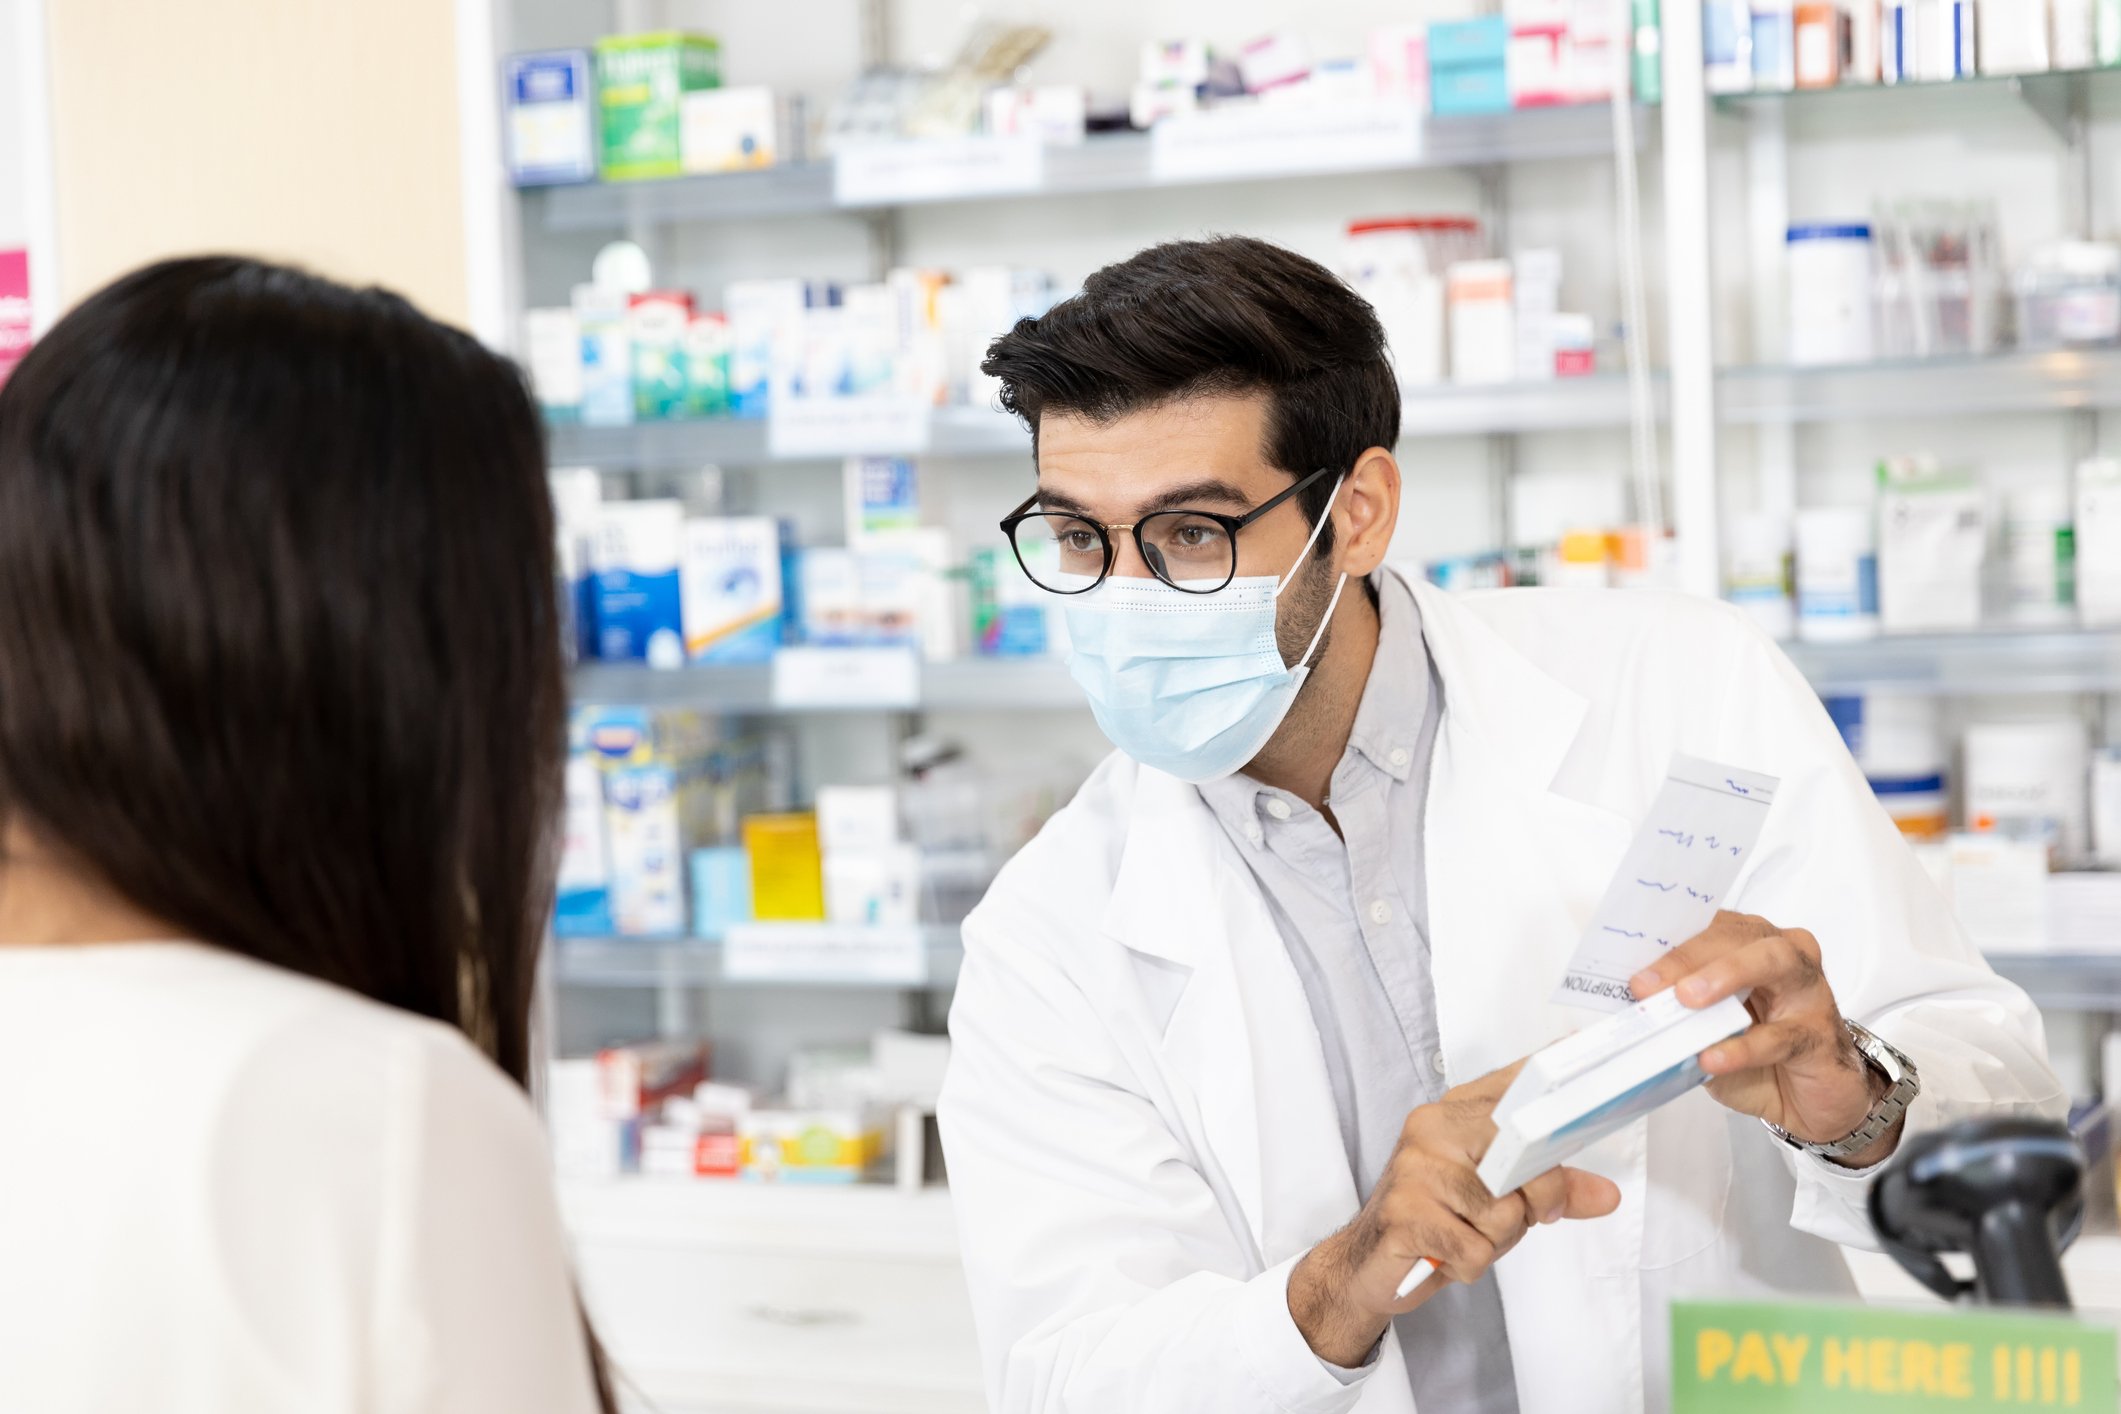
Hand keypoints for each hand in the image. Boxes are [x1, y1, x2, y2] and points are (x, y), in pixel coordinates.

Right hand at [1287, 1059, 1621, 1368]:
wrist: (1368, 1262)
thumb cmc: (1439, 1221)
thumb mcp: (1502, 1201)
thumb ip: (1553, 1191)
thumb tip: (1607, 1195)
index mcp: (1454, 1113)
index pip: (1511, 1084)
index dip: (1547, 1070)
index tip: (1575, 1043)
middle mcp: (1432, 1129)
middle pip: (1522, 1154)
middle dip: (1536, 1198)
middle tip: (1518, 1217)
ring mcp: (1415, 1168)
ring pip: (1502, 1212)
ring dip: (1495, 1242)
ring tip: (1466, 1236)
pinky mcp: (1405, 1212)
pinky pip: (1475, 1249)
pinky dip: (1470, 1266)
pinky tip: (1448, 1257)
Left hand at [1629, 910, 1892, 1166]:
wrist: (1806, 1099)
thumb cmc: (1755, 1050)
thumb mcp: (1705, 1028)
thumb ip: (1675, 1011)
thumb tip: (1629, 1008)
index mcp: (1747, 941)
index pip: (1704, 926)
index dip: (1664, 941)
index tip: (1628, 963)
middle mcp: (1782, 952)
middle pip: (1736, 936)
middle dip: (1687, 956)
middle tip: (1647, 984)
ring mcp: (1808, 989)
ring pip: (1772, 962)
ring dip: (1725, 976)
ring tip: (1687, 999)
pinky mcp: (1819, 1033)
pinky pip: (1781, 1035)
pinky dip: (1743, 1046)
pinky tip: (1713, 1058)